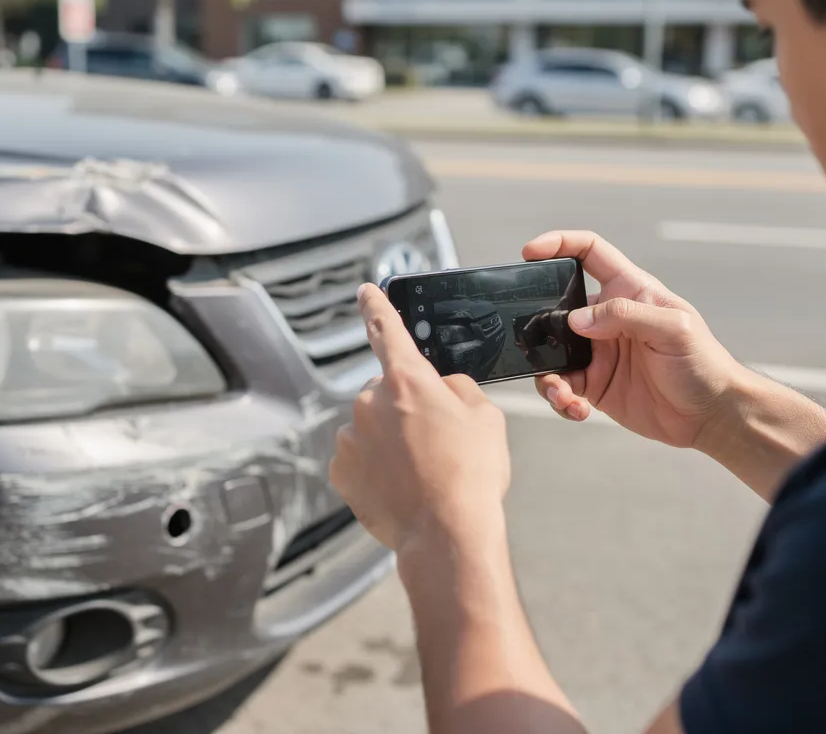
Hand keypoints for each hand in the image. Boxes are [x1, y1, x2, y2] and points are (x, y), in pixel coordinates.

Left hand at [329, 284, 511, 552]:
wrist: (447, 534)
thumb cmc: (471, 474)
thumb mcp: (486, 417)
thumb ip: (457, 389)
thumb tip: (439, 389)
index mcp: (407, 379)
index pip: (388, 330)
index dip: (377, 307)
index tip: (365, 291)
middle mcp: (369, 402)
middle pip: (387, 393)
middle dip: (406, 409)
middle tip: (437, 443)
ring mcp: (349, 437)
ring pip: (372, 428)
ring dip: (391, 441)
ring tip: (423, 472)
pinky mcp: (340, 470)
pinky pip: (359, 459)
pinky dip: (377, 469)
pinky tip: (402, 487)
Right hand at [524, 231, 744, 449]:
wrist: (712, 415)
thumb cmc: (705, 364)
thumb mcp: (675, 329)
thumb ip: (627, 315)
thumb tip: (577, 319)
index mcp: (629, 291)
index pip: (589, 253)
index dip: (559, 244)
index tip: (530, 252)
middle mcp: (608, 319)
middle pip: (556, 308)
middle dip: (537, 326)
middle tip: (534, 346)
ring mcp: (598, 352)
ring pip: (552, 354)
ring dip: (548, 375)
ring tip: (562, 394)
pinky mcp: (595, 385)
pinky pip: (562, 387)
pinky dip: (560, 399)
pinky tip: (576, 408)